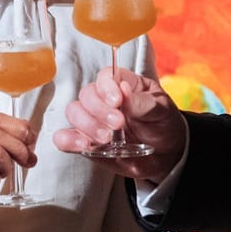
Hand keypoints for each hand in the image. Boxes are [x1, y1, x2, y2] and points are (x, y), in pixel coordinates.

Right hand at [52, 67, 185, 181]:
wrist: (166, 154)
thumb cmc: (163, 125)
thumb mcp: (162, 111)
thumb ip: (144, 103)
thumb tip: (124, 90)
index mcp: (123, 85)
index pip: (105, 77)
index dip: (107, 87)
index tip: (118, 101)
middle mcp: (103, 99)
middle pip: (87, 94)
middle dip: (99, 110)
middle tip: (118, 124)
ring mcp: (92, 120)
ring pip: (74, 113)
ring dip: (88, 125)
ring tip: (107, 139)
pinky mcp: (85, 141)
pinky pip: (65, 137)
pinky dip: (68, 140)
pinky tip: (84, 146)